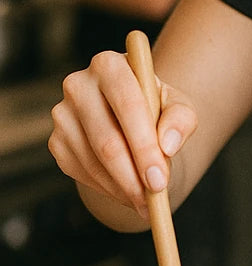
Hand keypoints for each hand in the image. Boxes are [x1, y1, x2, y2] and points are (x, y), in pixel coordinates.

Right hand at [49, 50, 198, 218]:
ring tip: (147, 201)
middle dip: (134, 175)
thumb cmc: (158, 107)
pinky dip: (107, 188)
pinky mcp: (56, 141)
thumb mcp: (178, 106)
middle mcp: (79, 85)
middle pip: (107, 139)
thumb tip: (167, 145)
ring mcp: (62, 115)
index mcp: (110, 64)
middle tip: (154, 198)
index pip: (128, 106)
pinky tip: (127, 192)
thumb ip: (181, 119)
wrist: (133, 116)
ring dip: (122, 187)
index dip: (144, 146)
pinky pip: (81, 172)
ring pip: (94, 161)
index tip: (160, 180)